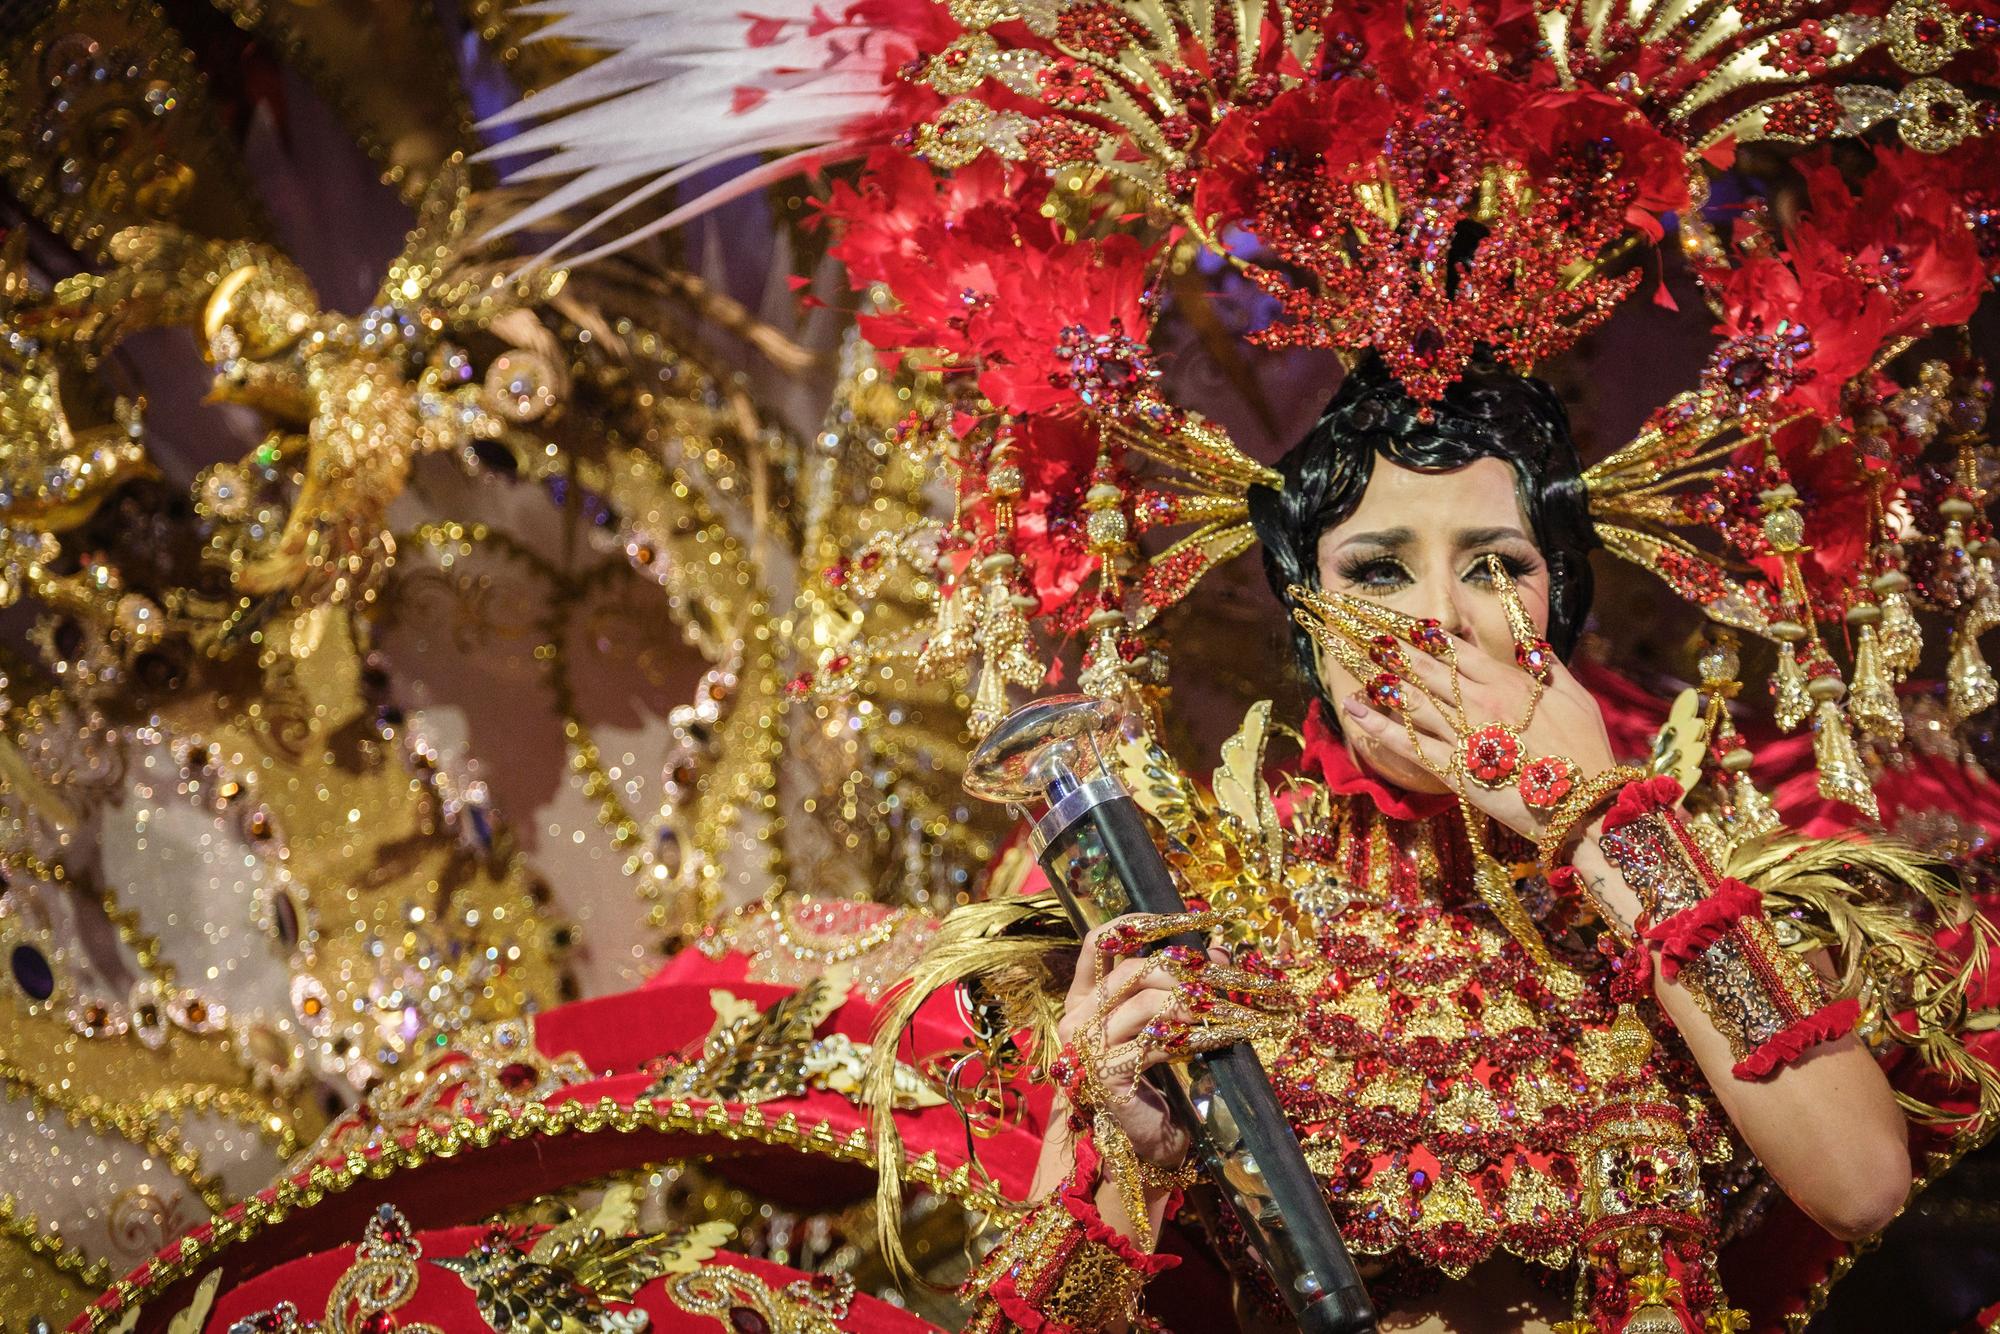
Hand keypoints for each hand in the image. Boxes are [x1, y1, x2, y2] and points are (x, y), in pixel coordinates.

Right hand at [1053, 914, 1235, 1168]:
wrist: (1142, 1142)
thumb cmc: (1152, 1079)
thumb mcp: (1161, 1024)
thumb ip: (1179, 986)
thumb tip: (1221, 950)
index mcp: (1082, 999)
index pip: (1098, 942)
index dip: (1139, 922)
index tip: (1185, 917)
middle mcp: (1076, 1018)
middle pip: (1132, 970)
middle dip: (1186, 969)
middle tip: (1229, 977)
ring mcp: (1086, 1047)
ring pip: (1148, 1002)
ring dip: (1199, 1002)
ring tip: (1233, 1008)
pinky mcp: (1107, 1074)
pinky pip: (1160, 1040)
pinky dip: (1199, 1035)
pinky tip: (1224, 1036)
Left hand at [1339, 626, 1616, 842]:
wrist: (1585, 803)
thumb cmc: (1586, 750)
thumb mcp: (1574, 697)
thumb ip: (1548, 666)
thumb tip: (1532, 641)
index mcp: (1508, 682)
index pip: (1457, 650)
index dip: (1427, 636)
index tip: (1405, 625)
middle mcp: (1479, 702)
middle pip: (1427, 669)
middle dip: (1395, 651)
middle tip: (1368, 638)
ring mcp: (1464, 736)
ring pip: (1412, 702)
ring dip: (1381, 683)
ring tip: (1356, 667)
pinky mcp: (1454, 770)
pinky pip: (1409, 745)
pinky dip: (1379, 727)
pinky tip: (1355, 712)